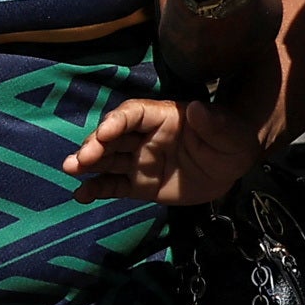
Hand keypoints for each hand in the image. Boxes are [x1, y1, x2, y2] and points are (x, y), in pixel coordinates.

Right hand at [64, 94, 261, 205]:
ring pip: (107, 160)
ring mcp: (139, 161)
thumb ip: (213, 123)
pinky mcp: (139, 185)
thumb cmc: (231, 141)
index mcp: (163, 117)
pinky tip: (82, 195)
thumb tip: (197, 109)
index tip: (104, 132)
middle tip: (81, 160)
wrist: (233, 168)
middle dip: (94, 145)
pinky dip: (96, 189)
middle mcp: (144, 137)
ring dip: (87, 164)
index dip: (117, 121)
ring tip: (70, 170)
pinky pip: (114, 186)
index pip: (133, 114)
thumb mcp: (230, 133)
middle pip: (112, 137)